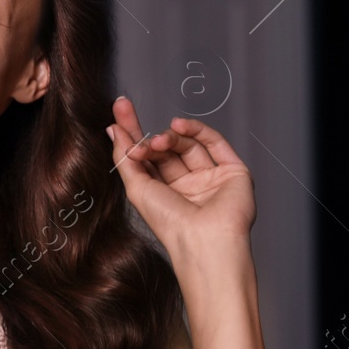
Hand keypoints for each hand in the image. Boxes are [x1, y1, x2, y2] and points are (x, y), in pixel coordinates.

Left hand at [105, 95, 255, 257]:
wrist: (204, 238)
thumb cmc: (169, 222)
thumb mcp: (137, 187)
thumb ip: (126, 158)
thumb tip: (114, 130)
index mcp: (164, 192)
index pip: (147, 157)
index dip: (133, 134)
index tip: (119, 110)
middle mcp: (187, 185)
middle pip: (167, 149)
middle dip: (148, 134)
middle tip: (129, 117)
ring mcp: (211, 178)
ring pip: (189, 145)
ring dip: (169, 137)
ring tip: (156, 141)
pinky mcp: (234, 171)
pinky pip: (215, 143)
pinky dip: (197, 130)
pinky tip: (178, 125)